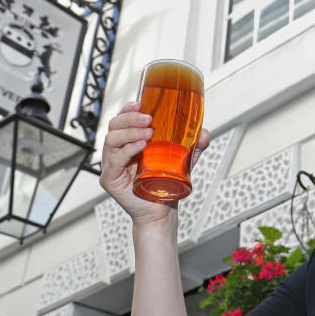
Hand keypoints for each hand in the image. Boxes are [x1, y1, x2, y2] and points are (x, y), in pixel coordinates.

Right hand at [99, 101, 210, 226]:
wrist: (162, 212)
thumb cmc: (166, 185)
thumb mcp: (183, 160)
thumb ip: (193, 145)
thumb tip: (204, 132)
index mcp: (128, 143)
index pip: (121, 120)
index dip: (128, 109)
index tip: (141, 103)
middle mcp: (116, 152)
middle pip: (114, 126)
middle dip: (130, 118)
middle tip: (148, 118)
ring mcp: (111, 165)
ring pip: (111, 140)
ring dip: (130, 132)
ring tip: (148, 132)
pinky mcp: (110, 179)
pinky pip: (114, 160)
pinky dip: (127, 150)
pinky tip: (140, 146)